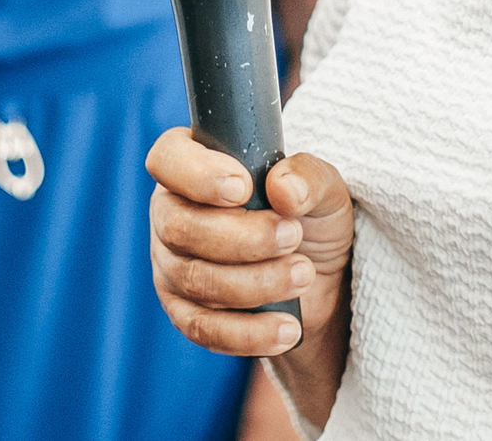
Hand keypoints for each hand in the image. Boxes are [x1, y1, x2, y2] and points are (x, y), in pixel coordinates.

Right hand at [147, 129, 353, 358]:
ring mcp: (172, 266)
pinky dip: (248, 332)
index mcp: (193, 164)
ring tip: (303, 274)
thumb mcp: (323, 189)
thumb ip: (308, 178)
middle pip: (180, 227)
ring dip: (255, 282)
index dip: (198, 175)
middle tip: (293, 236)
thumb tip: (284, 190)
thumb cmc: (309, 218)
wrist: (319, 279)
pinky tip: (287, 328)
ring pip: (195, 280)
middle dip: (242, 238)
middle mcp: (171, 212)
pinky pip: (203, 328)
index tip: (243, 189)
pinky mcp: (185, 313)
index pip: (168, 160)